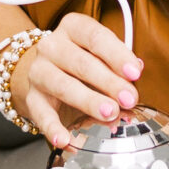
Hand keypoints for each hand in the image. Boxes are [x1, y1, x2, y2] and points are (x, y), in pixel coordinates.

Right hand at [13, 12, 140, 147]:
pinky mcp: (32, 98)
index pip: (95, 37)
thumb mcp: (100, 54)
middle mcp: (52, 46)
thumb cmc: (82, 61)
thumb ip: (118, 63)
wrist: (46, 71)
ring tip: (110, 113)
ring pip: (63, 86)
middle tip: (129, 99)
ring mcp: (39, 71)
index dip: (117, 55)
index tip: (135, 73)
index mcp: (73, 28)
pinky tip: (66, 140)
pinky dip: (53, 129)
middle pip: (81, 63)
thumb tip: (136, 71)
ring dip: (88, 101)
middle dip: (108, 82)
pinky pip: (41, 114)